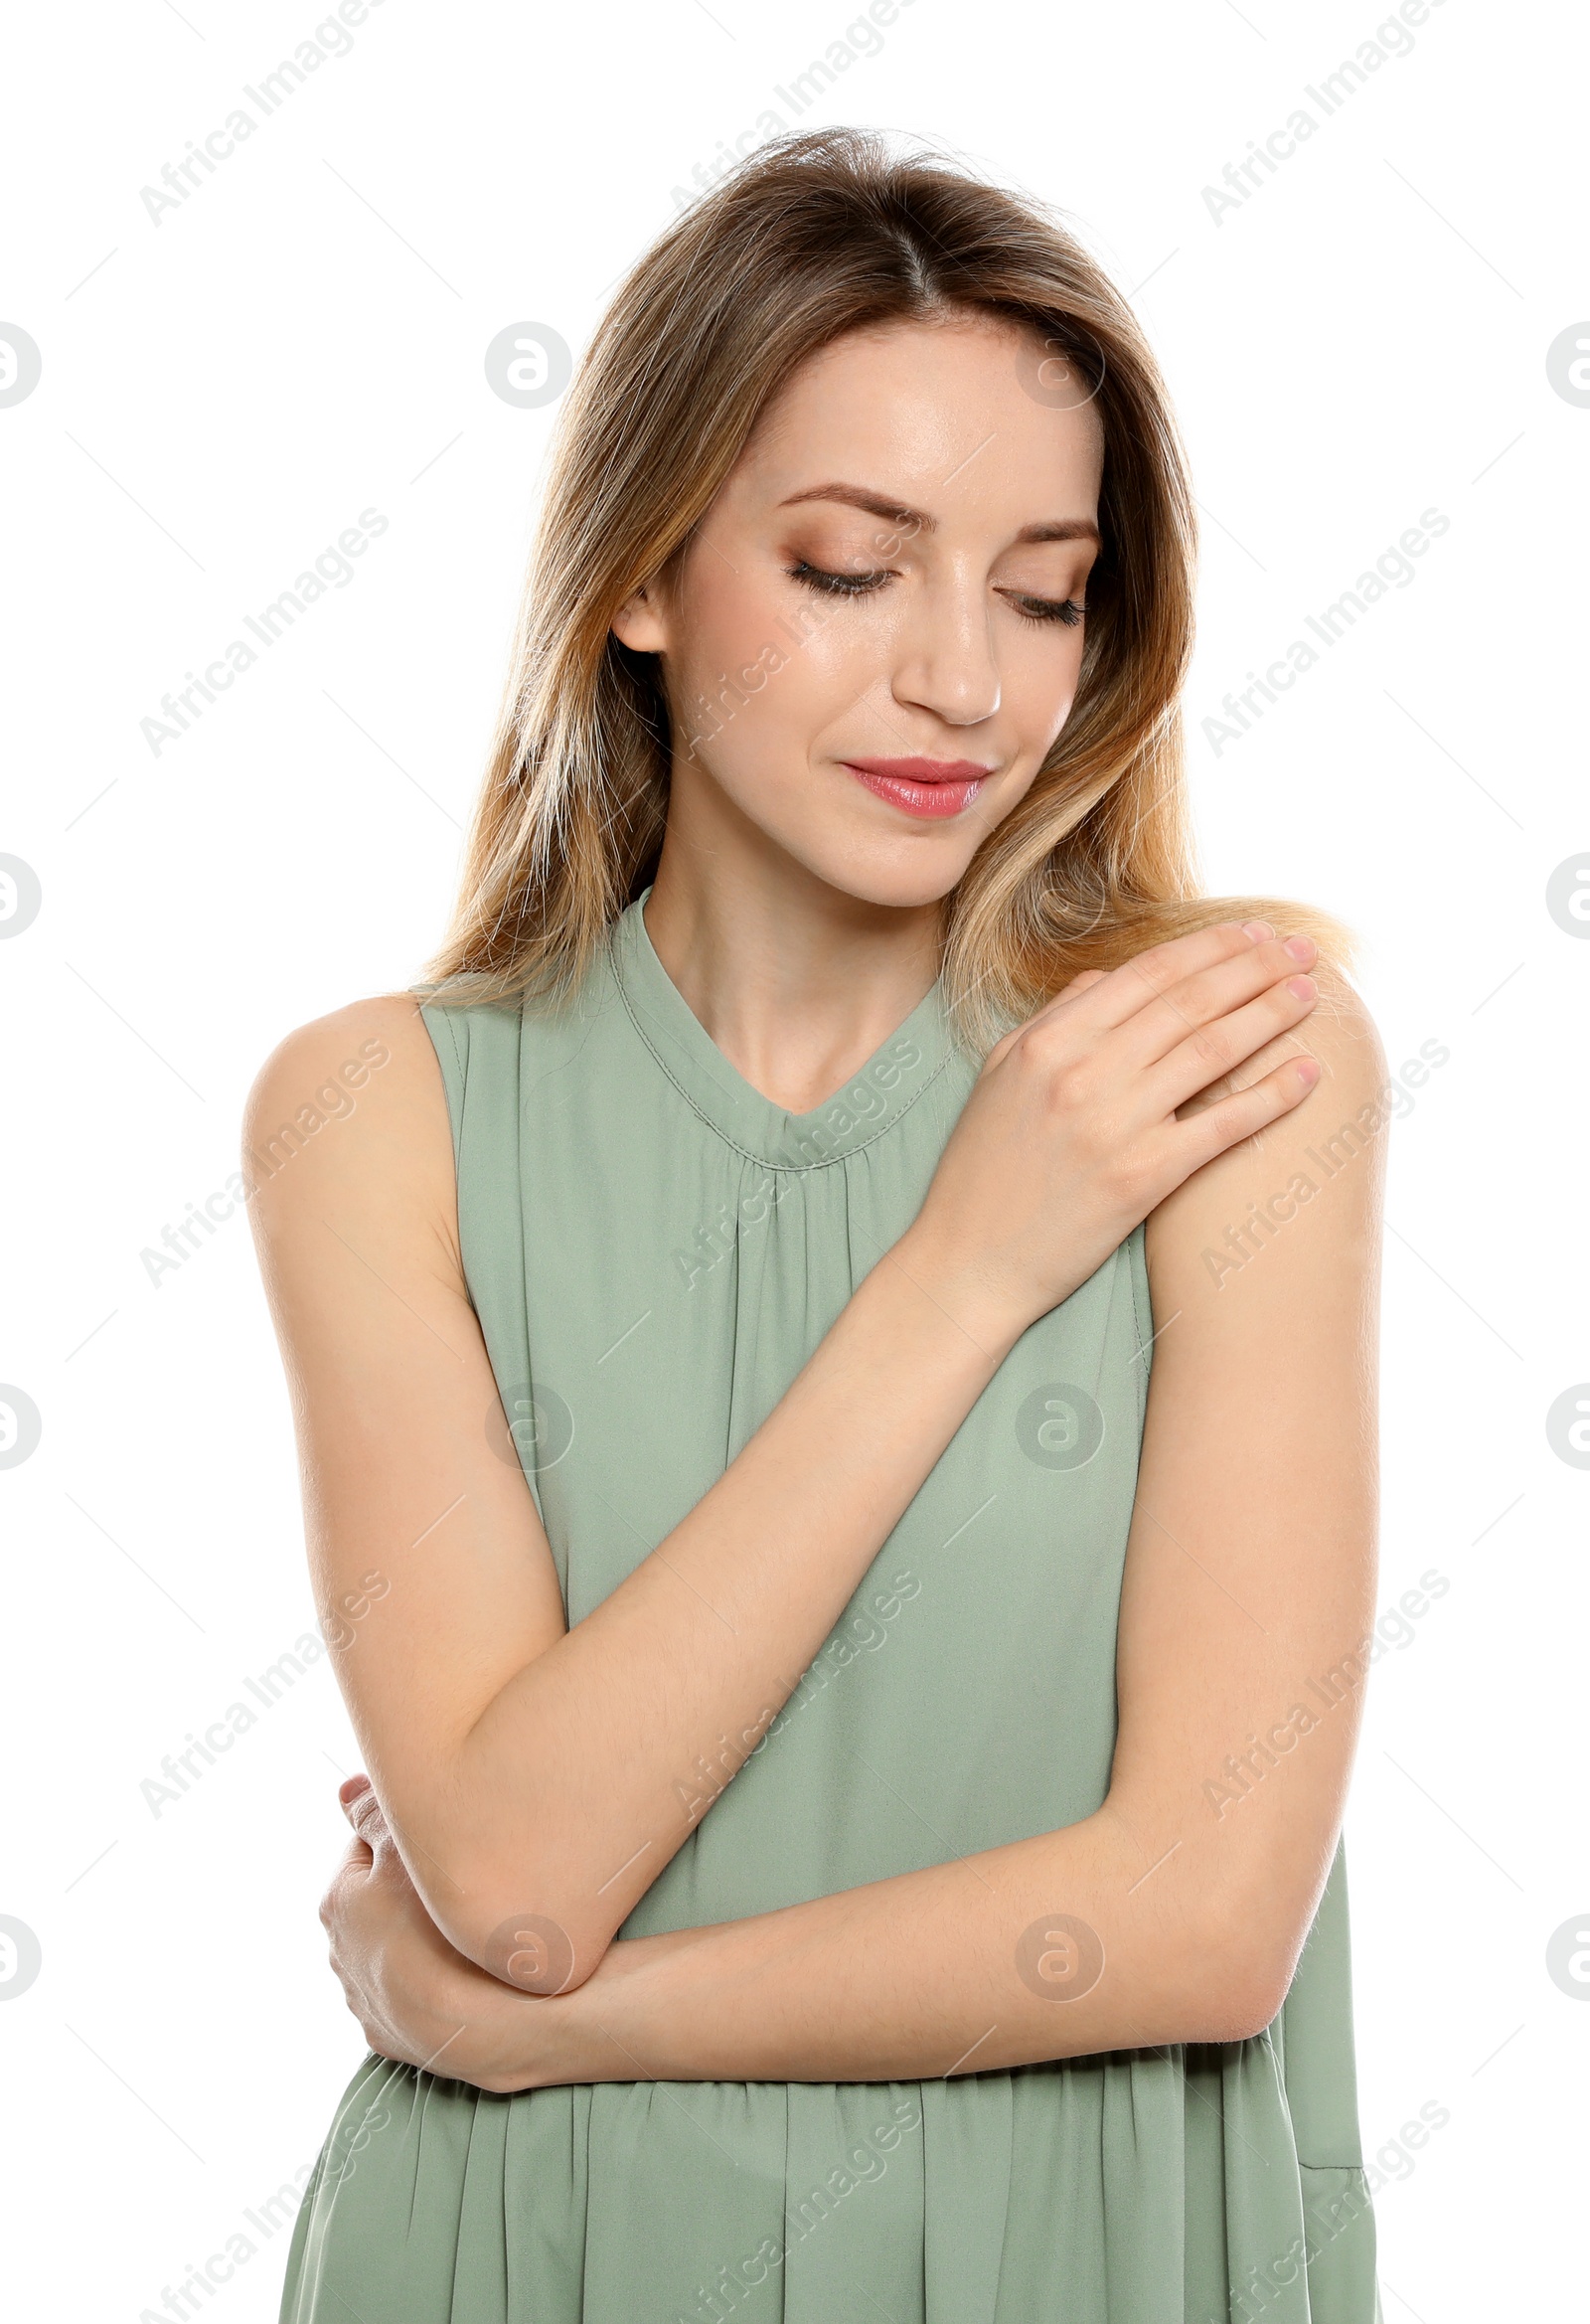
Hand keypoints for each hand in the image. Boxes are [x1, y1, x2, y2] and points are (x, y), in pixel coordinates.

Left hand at [319, 1774, 573, 2091]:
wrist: (513, 2024)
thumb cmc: (461, 1929)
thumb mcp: (413, 1847)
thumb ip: (372, 1812)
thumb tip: (343, 1791)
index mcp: (338, 1905)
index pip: (371, 1844)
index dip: (414, 1836)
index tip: (451, 1840)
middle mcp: (342, 1960)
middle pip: (382, 1900)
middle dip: (416, 1888)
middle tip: (469, 1881)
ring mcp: (370, 2007)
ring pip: (401, 1950)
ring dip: (426, 1937)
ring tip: (476, 1930)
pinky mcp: (401, 2043)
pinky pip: (418, 1997)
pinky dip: (439, 1982)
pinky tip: (471, 1974)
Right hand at [904, 920, 1320, 1337]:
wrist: (968, 1261)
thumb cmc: (982, 1170)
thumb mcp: (1001, 1076)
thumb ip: (1054, 1019)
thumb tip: (1108, 977)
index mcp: (1048, 1041)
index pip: (1147, 975)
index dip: (1209, 947)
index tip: (1251, 934)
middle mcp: (1082, 1073)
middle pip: (1190, 1002)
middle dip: (1254, 967)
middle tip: (1300, 949)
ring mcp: (1114, 1125)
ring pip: (1213, 1051)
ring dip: (1271, 1015)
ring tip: (1310, 993)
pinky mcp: (1142, 1178)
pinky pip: (1222, 1125)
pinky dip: (1271, 1095)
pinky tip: (1308, 1072)